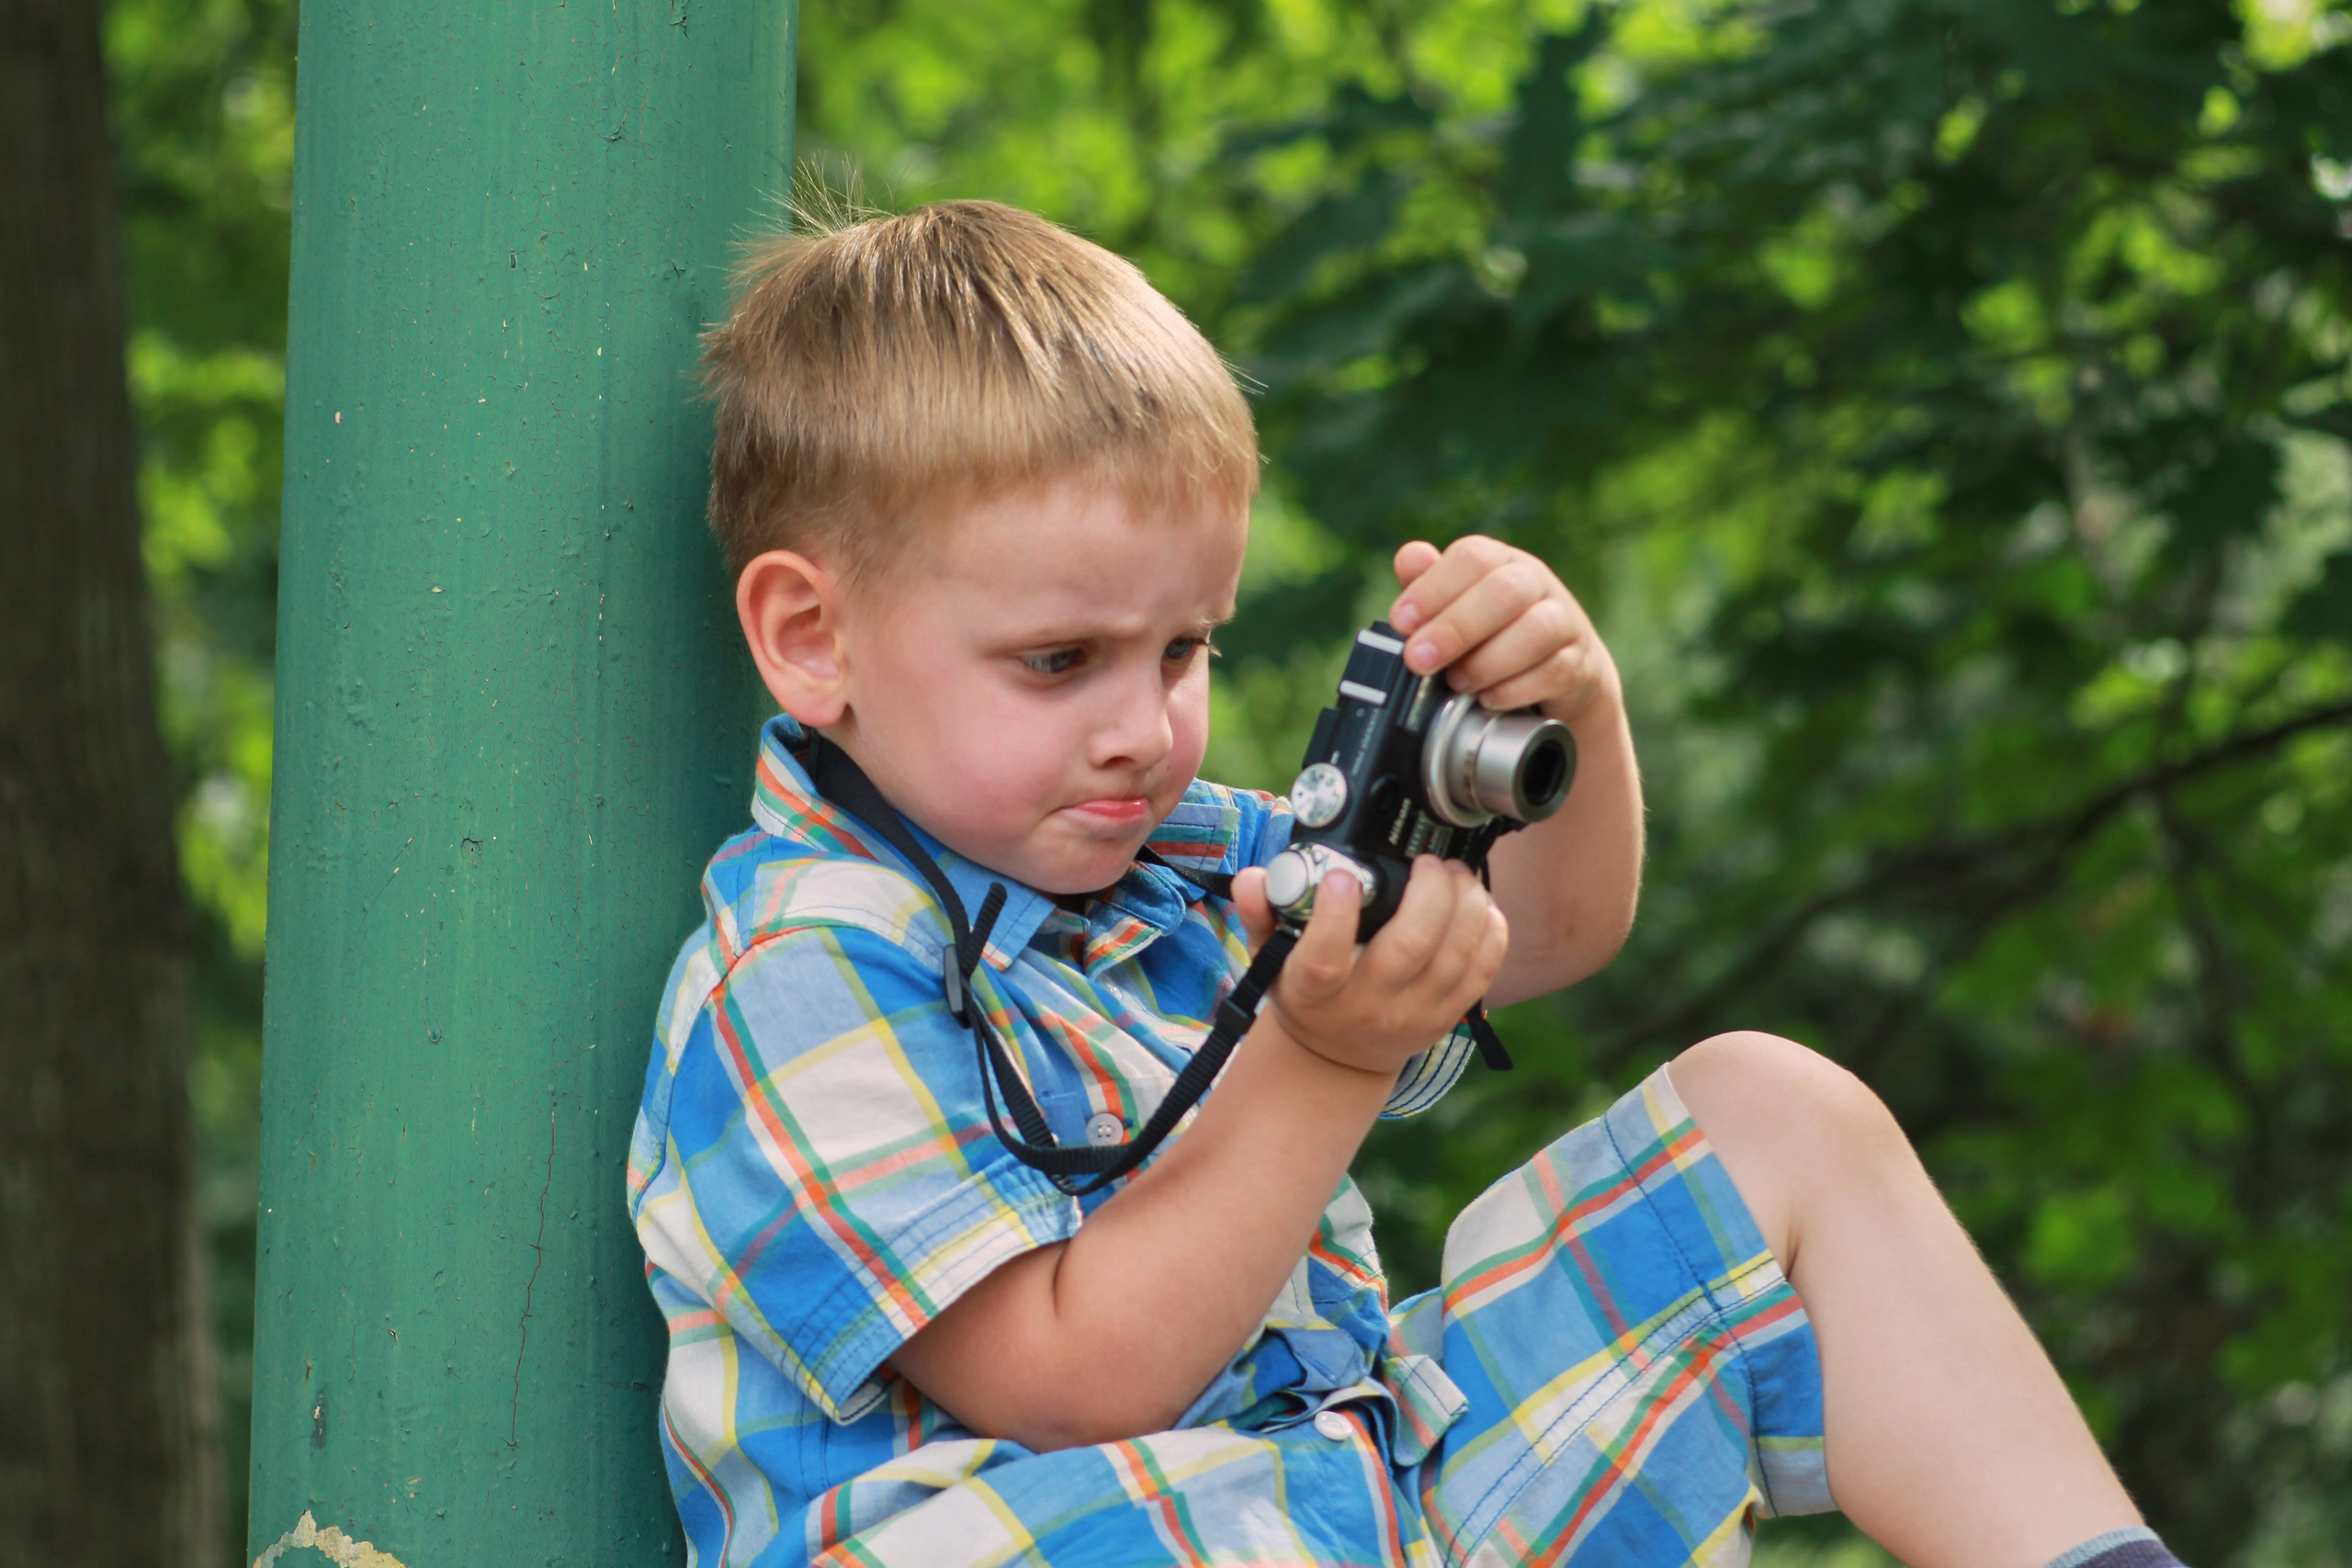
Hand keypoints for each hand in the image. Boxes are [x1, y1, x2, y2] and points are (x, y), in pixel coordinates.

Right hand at [1231, 857, 1507, 1076]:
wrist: (1337, 1057)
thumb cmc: (1305, 993)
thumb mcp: (1269, 958)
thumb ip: (1260, 914)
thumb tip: (1253, 880)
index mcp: (1314, 991)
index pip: (1324, 958)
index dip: (1335, 915)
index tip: (1344, 877)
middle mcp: (1366, 1006)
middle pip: (1409, 948)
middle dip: (1429, 893)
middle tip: (1428, 862)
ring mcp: (1412, 1015)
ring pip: (1455, 956)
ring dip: (1465, 903)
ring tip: (1455, 874)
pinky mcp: (1447, 1018)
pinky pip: (1482, 972)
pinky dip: (1490, 932)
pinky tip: (1479, 903)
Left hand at [1388, 536, 1616, 721]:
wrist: (1560, 671)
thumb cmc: (1493, 633)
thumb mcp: (1457, 605)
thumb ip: (1428, 583)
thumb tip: (1409, 556)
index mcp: (1499, 561)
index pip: (1471, 557)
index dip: (1433, 588)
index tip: (1401, 622)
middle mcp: (1535, 582)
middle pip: (1505, 590)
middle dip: (1456, 627)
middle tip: (1418, 659)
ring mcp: (1563, 620)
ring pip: (1536, 629)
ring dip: (1488, 660)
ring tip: (1457, 683)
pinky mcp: (1578, 662)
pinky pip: (1554, 671)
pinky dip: (1516, 688)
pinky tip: (1489, 699)